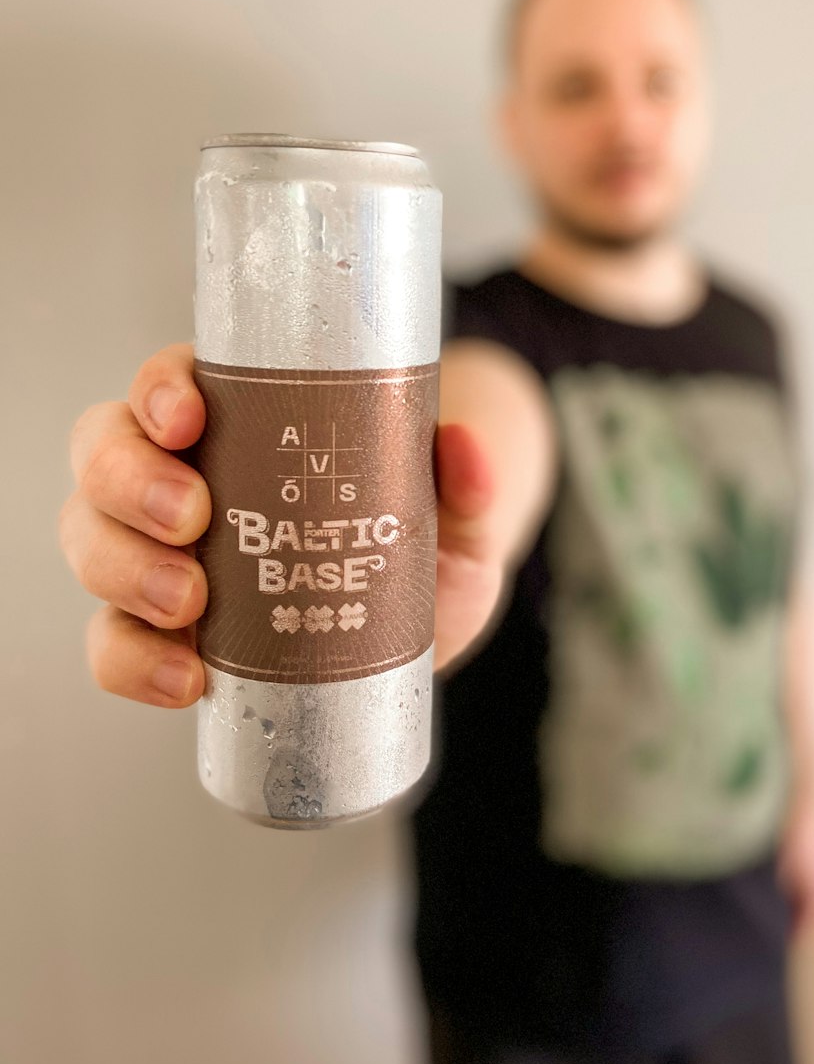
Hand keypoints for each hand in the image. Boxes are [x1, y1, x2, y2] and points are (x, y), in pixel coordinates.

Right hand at [60, 343, 499, 706]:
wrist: (425, 608)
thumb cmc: (426, 529)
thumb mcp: (457, 505)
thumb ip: (470, 479)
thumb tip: (465, 450)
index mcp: (242, 420)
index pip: (170, 385)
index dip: (158, 392)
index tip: (190, 418)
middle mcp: (186, 478)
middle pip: (106, 457)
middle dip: (128, 484)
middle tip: (192, 520)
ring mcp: (168, 556)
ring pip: (93, 543)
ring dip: (123, 570)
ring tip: (189, 607)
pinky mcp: (174, 634)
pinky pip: (117, 643)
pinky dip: (131, 661)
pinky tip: (184, 678)